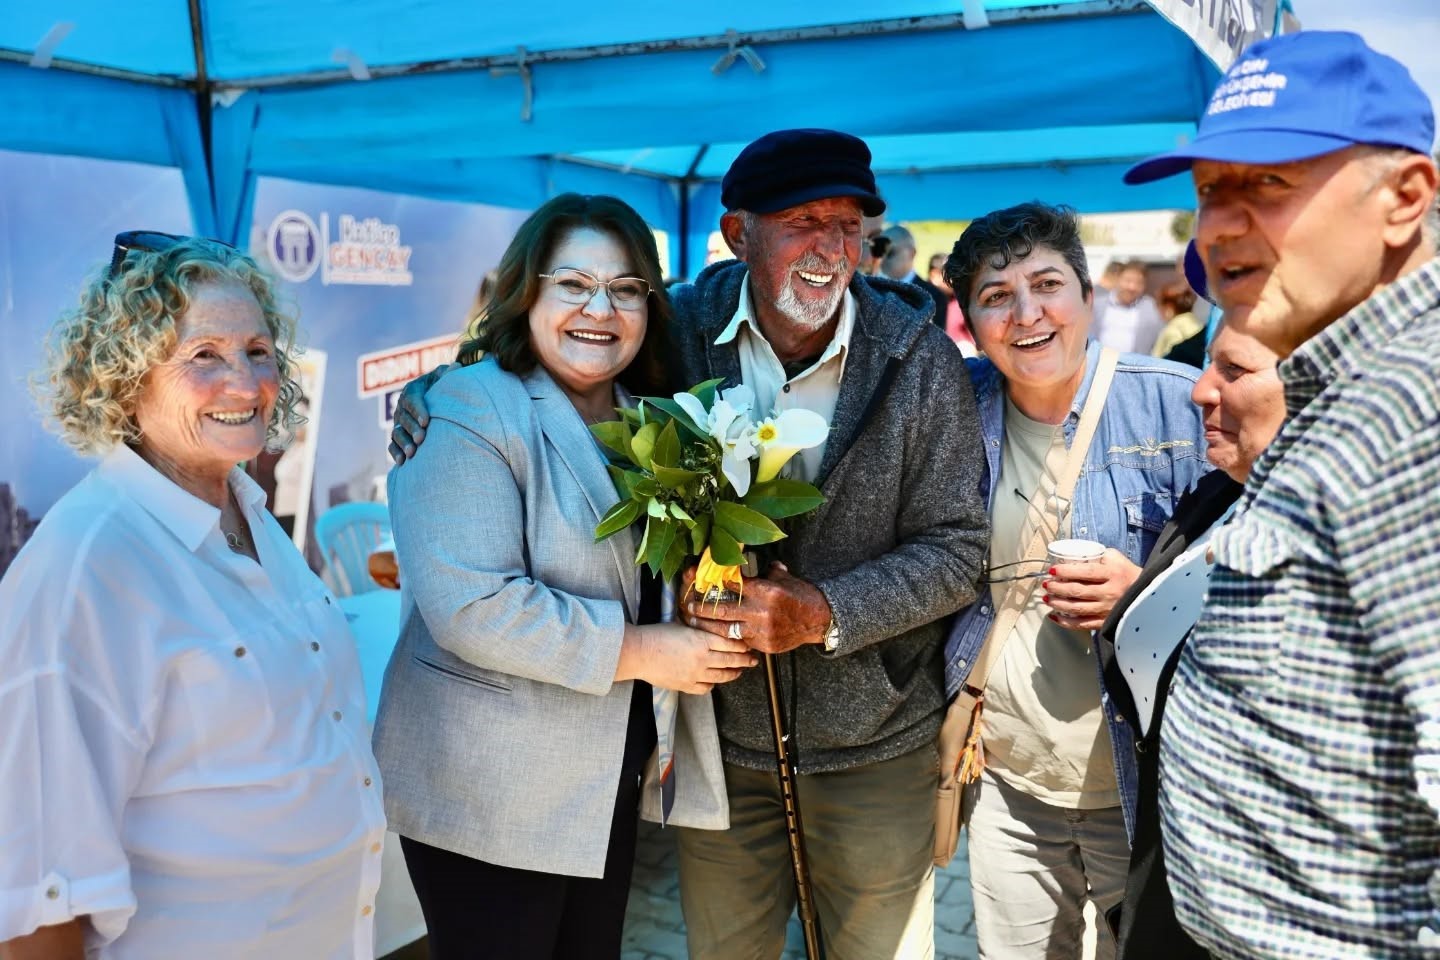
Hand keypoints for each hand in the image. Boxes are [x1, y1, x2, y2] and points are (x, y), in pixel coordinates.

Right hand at [387, 365, 451, 464]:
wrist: (438, 400)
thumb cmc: (443, 387)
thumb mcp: (446, 377)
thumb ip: (449, 374)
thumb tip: (457, 367)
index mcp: (413, 390)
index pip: (412, 398)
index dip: (418, 410)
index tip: (426, 421)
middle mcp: (402, 406)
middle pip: (403, 417)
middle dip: (411, 428)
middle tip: (422, 438)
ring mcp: (398, 422)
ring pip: (396, 432)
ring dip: (403, 442)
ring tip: (413, 453)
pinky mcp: (398, 436)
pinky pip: (392, 445)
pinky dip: (395, 453)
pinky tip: (403, 462)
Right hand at [618, 623, 756, 694]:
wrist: (639, 653)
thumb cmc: (657, 634)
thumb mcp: (683, 625)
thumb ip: (700, 629)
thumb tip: (714, 629)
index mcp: (702, 640)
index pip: (731, 644)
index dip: (742, 647)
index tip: (748, 647)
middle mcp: (702, 658)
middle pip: (731, 661)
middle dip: (745, 661)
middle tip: (752, 661)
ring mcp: (695, 674)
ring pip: (722, 676)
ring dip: (733, 674)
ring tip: (739, 671)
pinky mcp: (686, 686)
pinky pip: (707, 688)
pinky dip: (713, 684)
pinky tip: (714, 680)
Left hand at [680, 561, 832, 654]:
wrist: (819, 620)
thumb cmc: (802, 596)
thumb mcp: (785, 578)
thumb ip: (767, 572)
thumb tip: (754, 563)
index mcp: (766, 591)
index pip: (734, 586)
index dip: (717, 585)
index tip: (704, 583)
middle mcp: (761, 611)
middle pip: (723, 610)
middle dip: (703, 609)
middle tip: (688, 606)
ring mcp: (762, 630)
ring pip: (728, 629)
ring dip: (709, 626)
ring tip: (695, 622)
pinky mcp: (765, 645)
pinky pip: (743, 640)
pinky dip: (731, 636)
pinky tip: (718, 634)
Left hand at [1041, 548, 1140, 630]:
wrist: (1148, 594)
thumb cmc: (1127, 574)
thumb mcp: (1116, 558)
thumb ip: (1098, 554)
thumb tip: (1075, 554)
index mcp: (1112, 574)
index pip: (1085, 572)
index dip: (1066, 572)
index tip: (1052, 570)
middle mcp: (1109, 592)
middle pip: (1077, 591)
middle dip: (1057, 588)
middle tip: (1046, 584)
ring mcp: (1107, 609)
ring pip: (1077, 608)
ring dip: (1058, 604)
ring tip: (1047, 598)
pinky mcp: (1105, 621)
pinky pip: (1082, 624)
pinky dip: (1066, 622)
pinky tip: (1054, 616)